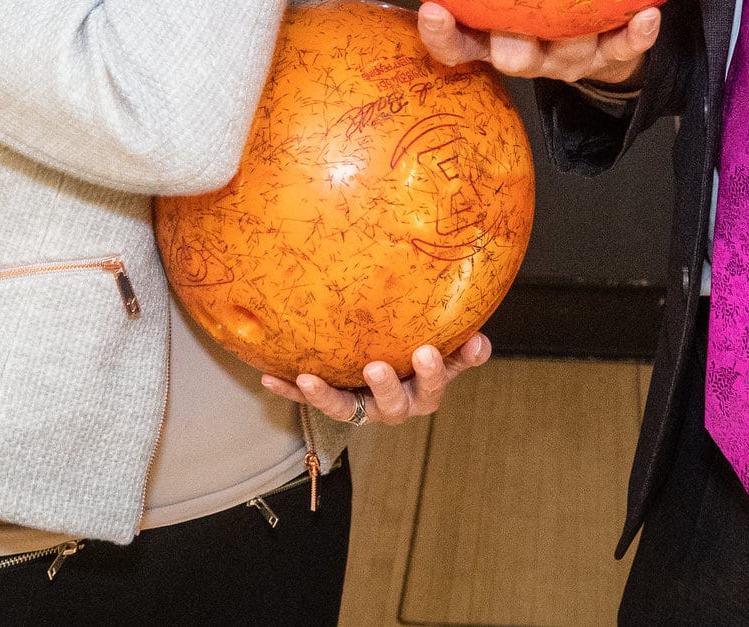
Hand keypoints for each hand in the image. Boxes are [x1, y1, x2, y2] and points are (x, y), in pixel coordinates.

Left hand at [262, 335, 491, 425]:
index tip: (427, 351)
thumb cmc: (419, 360)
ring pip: (344, 409)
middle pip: (390, 405)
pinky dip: (289, 390)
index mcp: (422, 394)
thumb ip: (462, 351)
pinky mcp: (331, 403)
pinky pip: (308, 400)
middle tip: (376, 367)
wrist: (385, 374)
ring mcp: (359, 407)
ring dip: (325, 396)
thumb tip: (480, 340)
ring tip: (309, 379)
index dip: (431, 374)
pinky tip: (269, 376)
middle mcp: (391, 407)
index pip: (432, 387)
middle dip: (384, 387)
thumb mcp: (445, 356)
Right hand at [417, 0, 658, 85]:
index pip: (457, 46)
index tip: (431, 9)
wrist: (597, 45)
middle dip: (511, 42)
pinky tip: (648, 14)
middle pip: (511, 58)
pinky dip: (636, 35)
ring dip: (577, 31)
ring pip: (569, 51)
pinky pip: (623, 50)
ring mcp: (568, 59)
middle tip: (510, 22)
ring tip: (590, 2)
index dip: (441, 34)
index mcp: (492, 39)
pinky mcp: (608, 58)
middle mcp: (527, 54)